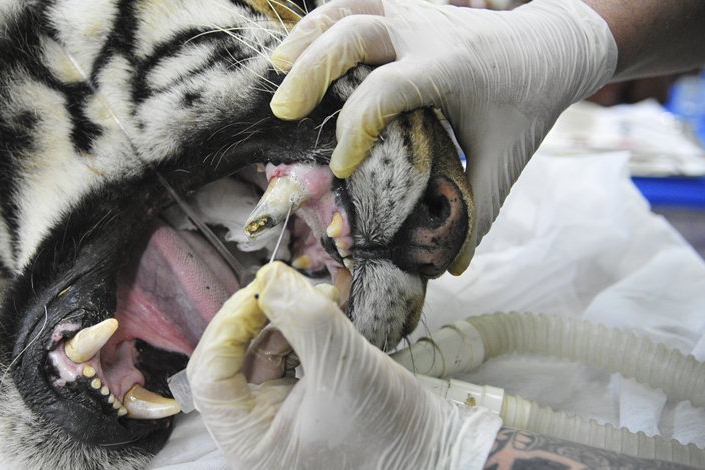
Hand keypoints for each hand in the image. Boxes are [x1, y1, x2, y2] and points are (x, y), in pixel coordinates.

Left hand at [187, 262, 500, 468]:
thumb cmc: (388, 429)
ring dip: (286, 316)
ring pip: (258, 348)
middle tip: (290, 287)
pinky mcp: (296, 397)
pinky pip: (285, 351)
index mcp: (249, 441)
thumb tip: (267, 276)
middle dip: (262, 316)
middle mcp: (254, 430)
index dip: (227, 328)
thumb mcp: (343, 367)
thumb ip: (303, 317)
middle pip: (231, 357)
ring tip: (322, 299)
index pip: (209, 376)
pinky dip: (302, 327)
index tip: (258, 294)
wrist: (434, 447)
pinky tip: (325, 311)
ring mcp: (274, 413)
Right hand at [269, 0, 616, 265]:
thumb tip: (452, 266)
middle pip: (354, 33)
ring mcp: (413, 12)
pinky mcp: (405, 8)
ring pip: (347, 9)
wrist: (551, 46)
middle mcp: (425, 32)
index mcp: (450, 68)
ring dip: (308, 37)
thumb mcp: (506, 159)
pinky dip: (321, 24)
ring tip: (277, 68)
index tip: (343, 168)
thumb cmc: (528, 104)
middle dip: (312, 70)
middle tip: (283, 111)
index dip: (356, 129)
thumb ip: (478, 211)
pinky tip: (300, 50)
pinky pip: (353, 5)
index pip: (387, 91)